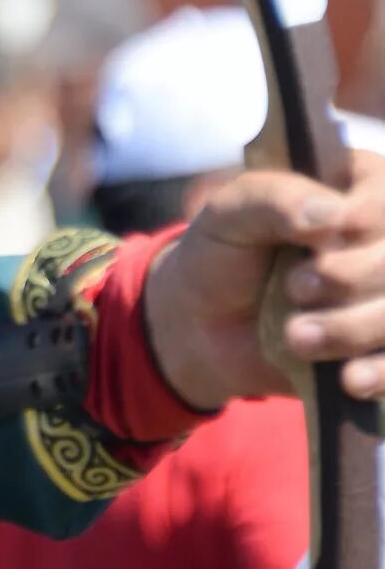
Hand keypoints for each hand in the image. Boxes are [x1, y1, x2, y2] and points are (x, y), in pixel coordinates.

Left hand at [142, 154, 384, 408]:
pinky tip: (349, 380)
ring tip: (297, 337)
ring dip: (354, 328)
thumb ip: (275, 198)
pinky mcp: (379, 346)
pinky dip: (381, 372)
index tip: (319, 243)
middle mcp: (381, 242)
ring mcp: (383, 297)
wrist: (202, 326)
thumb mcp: (230, 212)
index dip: (366, 220)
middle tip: (296, 289)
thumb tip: (333, 216)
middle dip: (352, 279)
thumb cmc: (221, 254)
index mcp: (357, 189)